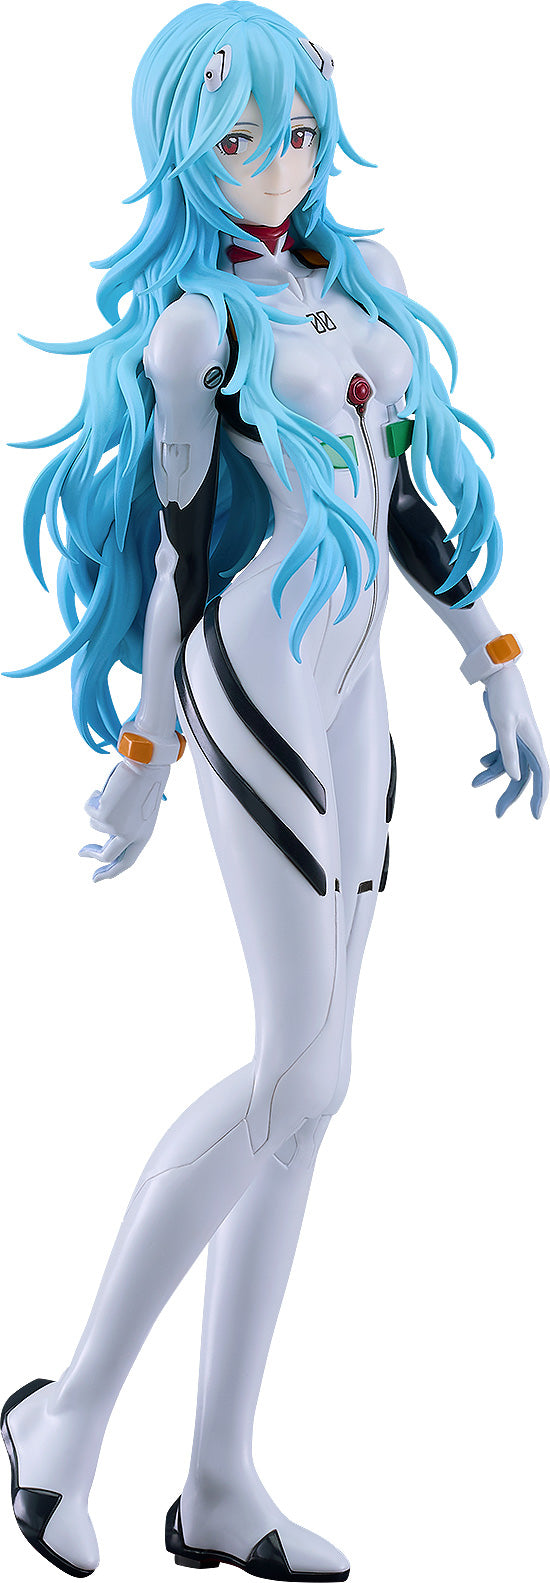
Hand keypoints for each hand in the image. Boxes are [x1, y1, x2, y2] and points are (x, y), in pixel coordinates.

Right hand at [79, 759, 169, 880]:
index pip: (126, 862)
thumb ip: (124, 828)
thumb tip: (105, 839)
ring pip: (95, 826)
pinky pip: (89, 810)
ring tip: (111, 792)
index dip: (111, 872)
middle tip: (81, 853)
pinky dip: (93, 797)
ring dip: (98, 809)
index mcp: (143, 835)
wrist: (146, 765)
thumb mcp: (137, 810)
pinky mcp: (105, 817)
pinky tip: (106, 787)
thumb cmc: (143, 782)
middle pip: (107, 857)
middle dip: (92, 855)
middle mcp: (132, 836)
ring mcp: (117, 828)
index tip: (96, 877)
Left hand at [472, 667, 547, 818]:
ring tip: (474, 784)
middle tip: (498, 815)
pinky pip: (502, 755)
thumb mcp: (503, 724)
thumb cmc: (504, 696)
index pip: (542, 776)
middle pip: (523, 777)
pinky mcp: (506, 733)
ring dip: (493, 777)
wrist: (498, 674)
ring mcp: (517, 739)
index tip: (535, 816)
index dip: (539, 796)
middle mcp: (528, 744)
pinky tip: (481, 764)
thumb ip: (509, 752)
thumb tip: (515, 778)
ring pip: (509, 766)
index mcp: (534, 743)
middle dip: (511, 796)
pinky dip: (491, 762)